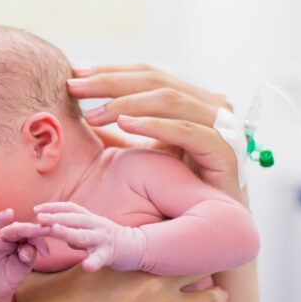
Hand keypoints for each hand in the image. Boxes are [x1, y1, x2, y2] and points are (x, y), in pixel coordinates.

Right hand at [0, 209, 49, 300]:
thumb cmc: (9, 275)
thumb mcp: (23, 267)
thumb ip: (29, 256)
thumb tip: (27, 249)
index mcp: (15, 239)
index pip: (28, 234)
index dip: (39, 240)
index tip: (47, 252)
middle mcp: (1, 238)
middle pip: (13, 229)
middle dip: (27, 229)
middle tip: (41, 228)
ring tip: (7, 213)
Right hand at [0, 266, 231, 301]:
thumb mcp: (41, 285)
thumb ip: (47, 267)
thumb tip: (26, 250)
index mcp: (122, 263)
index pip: (162, 245)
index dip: (168, 255)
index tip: (168, 263)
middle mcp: (150, 282)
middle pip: (196, 267)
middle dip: (197, 275)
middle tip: (192, 286)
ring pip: (215, 300)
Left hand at [34, 202, 143, 271]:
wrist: (135, 247)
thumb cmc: (105, 239)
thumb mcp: (88, 230)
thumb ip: (72, 228)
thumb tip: (50, 227)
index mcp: (89, 218)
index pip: (70, 208)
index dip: (53, 207)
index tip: (36, 208)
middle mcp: (96, 225)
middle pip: (74, 219)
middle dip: (56, 217)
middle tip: (38, 218)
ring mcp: (103, 239)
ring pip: (84, 235)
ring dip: (68, 233)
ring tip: (54, 231)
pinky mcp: (110, 253)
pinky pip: (101, 258)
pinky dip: (93, 262)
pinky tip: (86, 266)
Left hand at [67, 64, 241, 201]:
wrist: (213, 229)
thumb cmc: (176, 194)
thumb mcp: (141, 157)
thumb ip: (119, 137)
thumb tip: (79, 119)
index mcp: (190, 102)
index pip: (148, 75)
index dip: (111, 72)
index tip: (75, 75)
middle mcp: (209, 107)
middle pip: (156, 81)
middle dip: (110, 82)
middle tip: (74, 87)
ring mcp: (222, 126)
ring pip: (170, 99)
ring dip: (126, 103)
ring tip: (92, 115)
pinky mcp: (226, 151)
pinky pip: (188, 131)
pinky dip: (155, 125)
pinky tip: (125, 124)